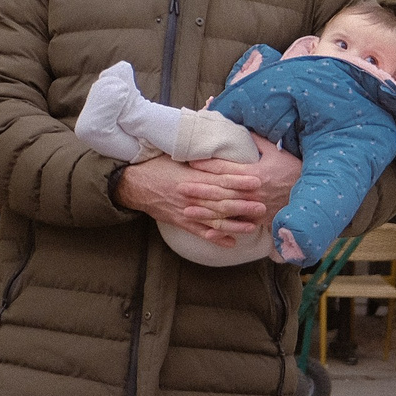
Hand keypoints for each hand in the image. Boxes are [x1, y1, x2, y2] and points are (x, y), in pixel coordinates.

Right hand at [114, 156, 267, 247]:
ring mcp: (185, 211)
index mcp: (191, 178)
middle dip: (242, 205)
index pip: (219, 180)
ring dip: (233, 224)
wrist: (133, 184)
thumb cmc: (156, 166)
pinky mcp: (179, 221)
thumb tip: (220, 153)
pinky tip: (231, 243)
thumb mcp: (176, 156)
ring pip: (213, 220)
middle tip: (262, 206)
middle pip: (220, 202)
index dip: (239, 181)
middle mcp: (190, 196)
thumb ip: (199, 160)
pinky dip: (215, 239)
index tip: (257, 181)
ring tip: (252, 227)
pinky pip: (199, 232)